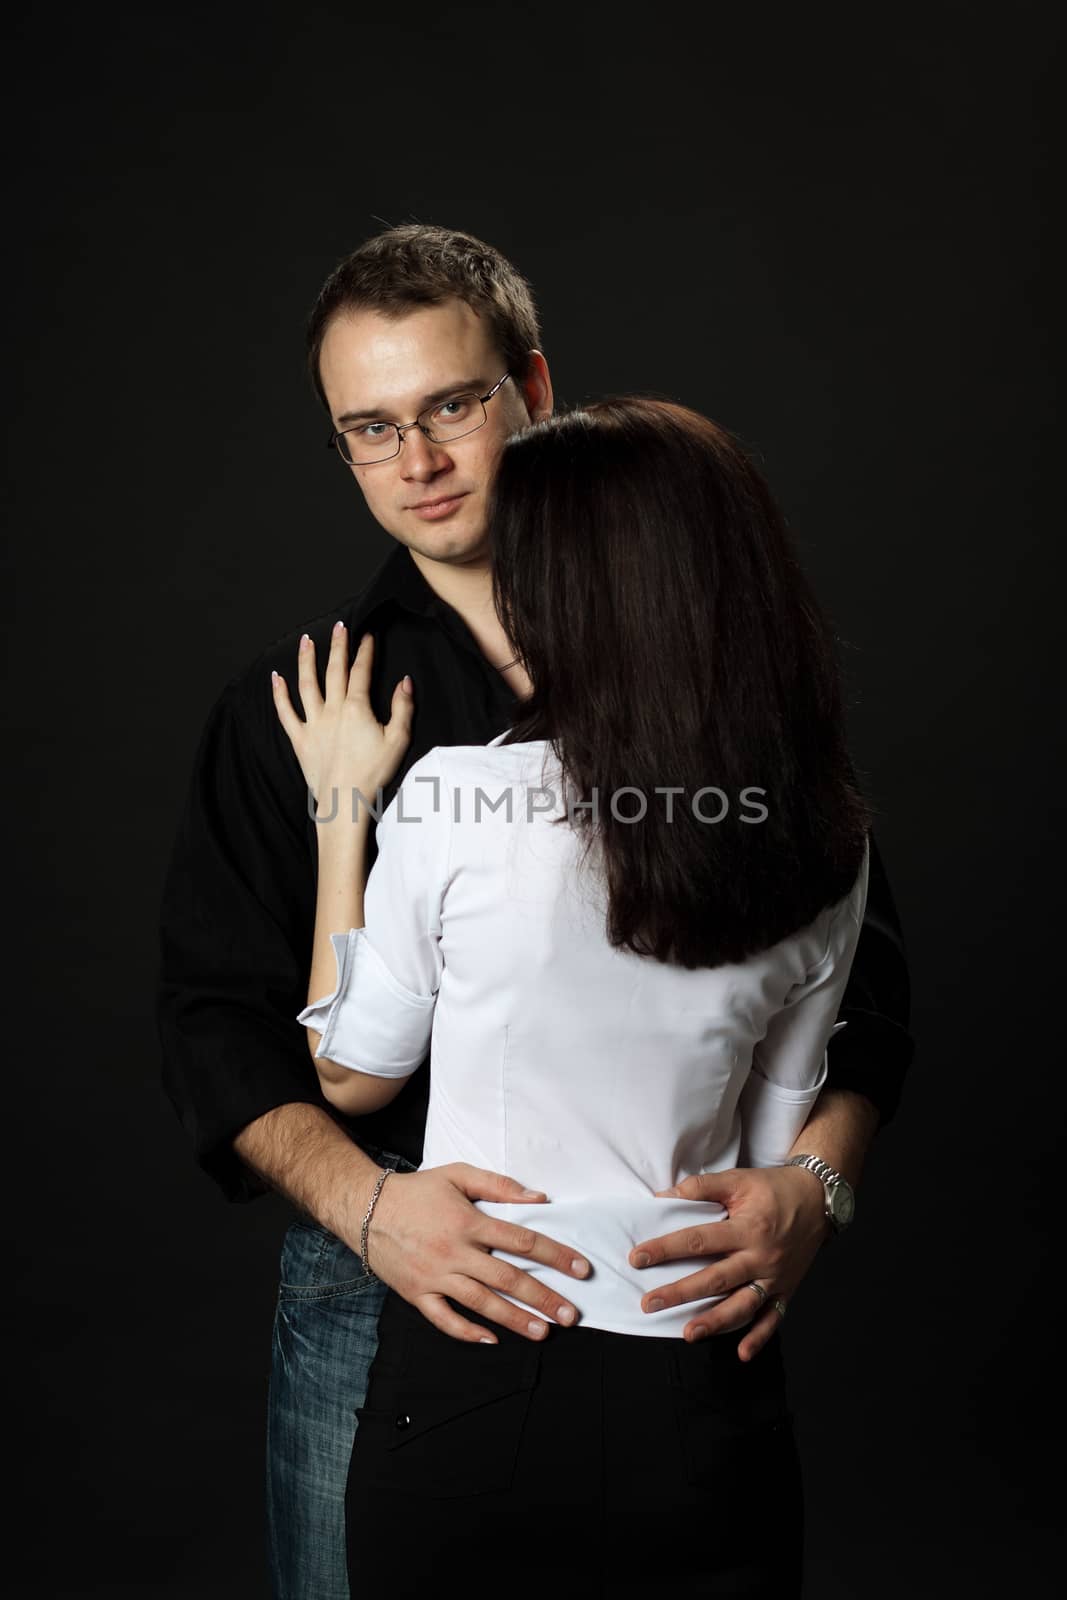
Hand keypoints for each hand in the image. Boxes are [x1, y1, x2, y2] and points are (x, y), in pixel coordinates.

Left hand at [271, 623, 412, 803]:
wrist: (345, 800)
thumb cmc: (374, 772)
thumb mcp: (398, 740)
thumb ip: (403, 708)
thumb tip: (405, 682)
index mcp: (356, 708)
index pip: (361, 672)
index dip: (365, 651)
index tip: (367, 635)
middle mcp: (332, 710)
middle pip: (334, 671)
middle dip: (337, 646)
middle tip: (340, 626)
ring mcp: (313, 723)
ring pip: (307, 684)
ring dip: (306, 660)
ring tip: (306, 641)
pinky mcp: (300, 739)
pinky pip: (285, 713)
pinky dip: (279, 695)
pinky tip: (276, 678)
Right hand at [361, 1164, 591, 1343]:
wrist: (365, 1208)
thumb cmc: (417, 1190)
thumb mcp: (457, 1175)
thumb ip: (499, 1185)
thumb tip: (538, 1198)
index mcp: (469, 1222)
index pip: (522, 1241)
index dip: (555, 1255)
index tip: (580, 1269)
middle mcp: (454, 1252)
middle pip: (507, 1278)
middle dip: (543, 1297)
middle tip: (570, 1315)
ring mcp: (435, 1276)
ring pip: (481, 1303)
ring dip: (514, 1319)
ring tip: (542, 1332)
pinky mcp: (416, 1294)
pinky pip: (443, 1319)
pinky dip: (466, 1332)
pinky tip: (491, 1339)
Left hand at [629, 1166, 829, 1358]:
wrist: (820, 1200)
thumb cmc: (773, 1188)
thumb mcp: (738, 1179)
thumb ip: (701, 1187)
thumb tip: (662, 1196)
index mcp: (748, 1227)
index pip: (699, 1240)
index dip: (666, 1248)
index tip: (638, 1258)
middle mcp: (761, 1256)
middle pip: (716, 1279)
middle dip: (681, 1293)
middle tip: (650, 1303)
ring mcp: (776, 1277)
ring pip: (742, 1305)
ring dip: (715, 1322)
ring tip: (688, 1333)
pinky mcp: (787, 1289)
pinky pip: (774, 1319)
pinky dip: (759, 1338)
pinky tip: (742, 1354)